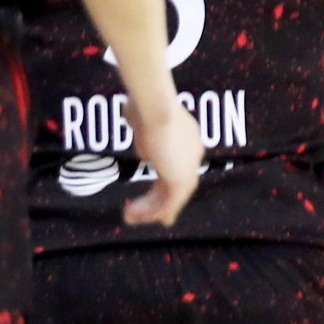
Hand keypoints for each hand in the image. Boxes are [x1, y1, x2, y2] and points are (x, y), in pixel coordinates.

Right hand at [123, 105, 203, 226]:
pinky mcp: (181, 180)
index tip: (153, 193)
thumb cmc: (145, 106)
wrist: (155, 109)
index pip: (179, 165)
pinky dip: (150, 211)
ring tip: (129, 217)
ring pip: (172, 197)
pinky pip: (166, 203)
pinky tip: (132, 214)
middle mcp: (193, 155)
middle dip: (162, 203)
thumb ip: (142, 127)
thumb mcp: (142, 117)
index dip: (165, 181)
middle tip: (146, 216)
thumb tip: (134, 124)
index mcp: (189, 139)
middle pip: (179, 186)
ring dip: (150, 210)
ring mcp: (190, 168)